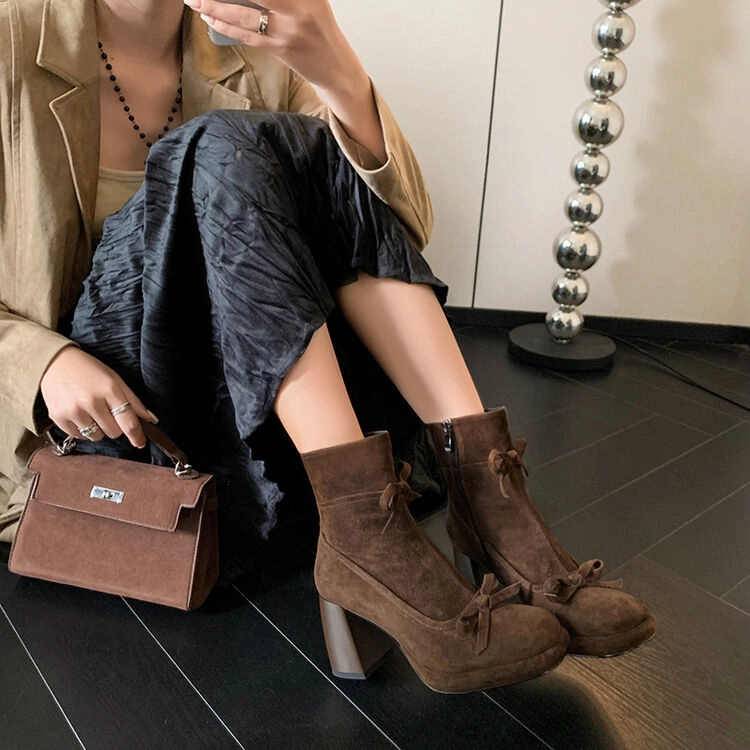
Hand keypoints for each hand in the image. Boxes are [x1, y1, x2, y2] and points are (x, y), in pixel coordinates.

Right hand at [40, 347, 154, 447]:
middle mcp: (91, 401)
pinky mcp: (58, 417)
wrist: (55, 363)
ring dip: (98, 428)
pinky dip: (82, 429)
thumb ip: (133, 401)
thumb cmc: (89, 371)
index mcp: (109, 389)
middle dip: (114, 426)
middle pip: (113, 432)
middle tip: (106, 411)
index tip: (140, 443)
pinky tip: (78, 413)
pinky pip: (79, 436)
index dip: (137, 436)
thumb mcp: (114, 379)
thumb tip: (150, 420)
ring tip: (90, 411)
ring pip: (96, 436)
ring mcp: (73, 410)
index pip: (128, 422)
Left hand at [185, 0, 366, 96]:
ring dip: (215, 7)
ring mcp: (290, 29)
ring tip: (195, 1)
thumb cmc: (319, 31)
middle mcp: (299, 7)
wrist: (336, 67)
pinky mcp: (282, 49)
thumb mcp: (310, 0)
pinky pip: (247, 36)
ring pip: (244, 14)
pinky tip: (210, 18)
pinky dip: (225, 26)